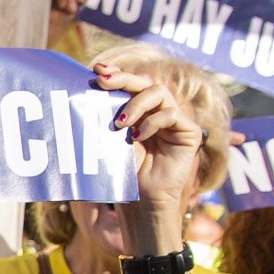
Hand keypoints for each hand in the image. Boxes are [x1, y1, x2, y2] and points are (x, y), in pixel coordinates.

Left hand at [94, 59, 202, 218]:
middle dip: (122, 78)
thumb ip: (104, 117)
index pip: (129, 85)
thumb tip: (84, 89)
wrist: (140, 202)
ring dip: (136, 103)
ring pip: (158, 93)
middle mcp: (157, 113)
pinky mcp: (189, 133)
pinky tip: (139, 136)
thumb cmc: (122, 175)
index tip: (96, 70)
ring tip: (120, 122)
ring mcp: (174, 122)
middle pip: (144, 83)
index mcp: (138, 113)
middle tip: (103, 80)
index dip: (115, 74)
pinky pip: (172, 114)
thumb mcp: (109, 140)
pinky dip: (153, 122)